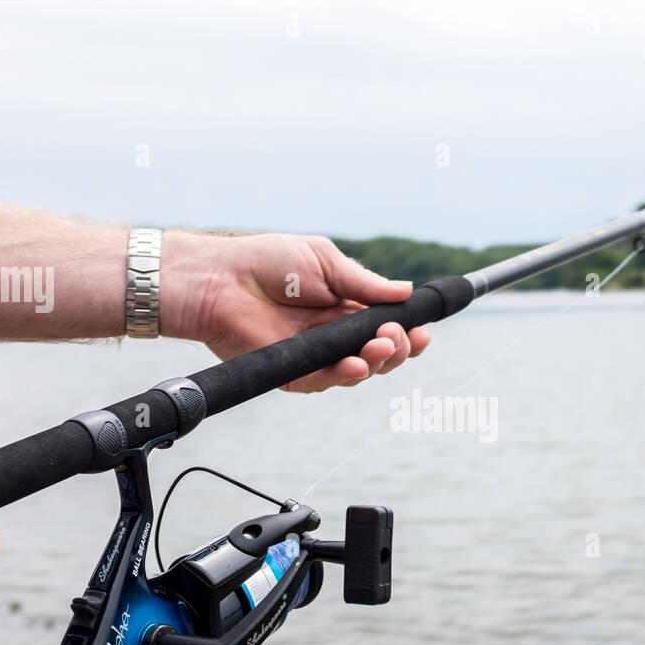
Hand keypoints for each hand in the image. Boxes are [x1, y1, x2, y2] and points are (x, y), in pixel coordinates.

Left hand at [162, 232, 431, 391]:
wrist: (220, 279)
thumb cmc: (266, 263)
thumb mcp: (325, 262)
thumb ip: (364, 284)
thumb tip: (406, 292)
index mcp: (346, 307)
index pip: (387, 327)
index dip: (409, 332)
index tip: (424, 330)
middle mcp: (335, 336)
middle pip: (382, 355)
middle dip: (399, 349)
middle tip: (397, 336)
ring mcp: (316, 357)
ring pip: (361, 372)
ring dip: (378, 362)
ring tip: (381, 345)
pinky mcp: (294, 374)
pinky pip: (327, 382)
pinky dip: (346, 376)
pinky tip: (357, 365)